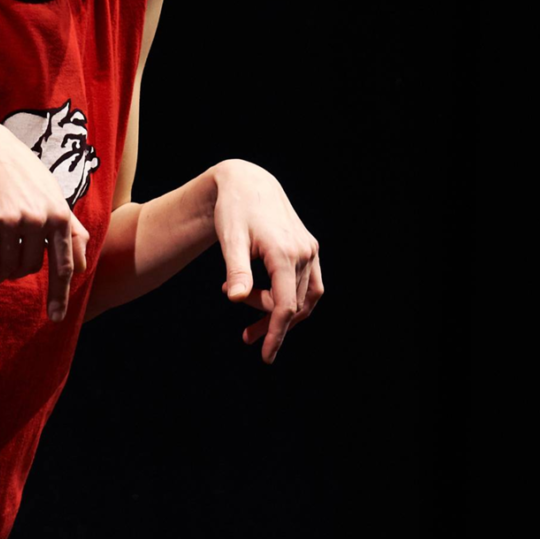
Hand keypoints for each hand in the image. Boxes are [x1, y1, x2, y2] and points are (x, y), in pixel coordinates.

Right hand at [0, 121, 90, 323]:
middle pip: (30, 269)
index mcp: (59, 214)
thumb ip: (71, 229)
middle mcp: (37, 218)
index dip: (60, 296)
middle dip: (21, 267)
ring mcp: (11, 219)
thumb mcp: (52, 195)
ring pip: (8, 268)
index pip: (63, 266)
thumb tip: (83, 266)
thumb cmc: (22, 174)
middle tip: (13, 248)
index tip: (55, 318)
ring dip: (2, 269)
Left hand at [212, 160, 324, 363]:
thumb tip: (234, 299)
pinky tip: (268, 301)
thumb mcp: (229, 239)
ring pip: (305, 297)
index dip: (276, 333)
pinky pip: (309, 285)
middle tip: (246, 337)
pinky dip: (292, 298)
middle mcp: (303, 252)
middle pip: (293, 304)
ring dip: (283, 314)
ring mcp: (310, 250)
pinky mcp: (309, 248)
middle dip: (271, 325)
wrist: (247, 182)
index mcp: (283, 253)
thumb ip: (236, 270)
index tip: (266, 356)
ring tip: (254, 326)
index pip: (285, 305)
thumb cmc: (233, 211)